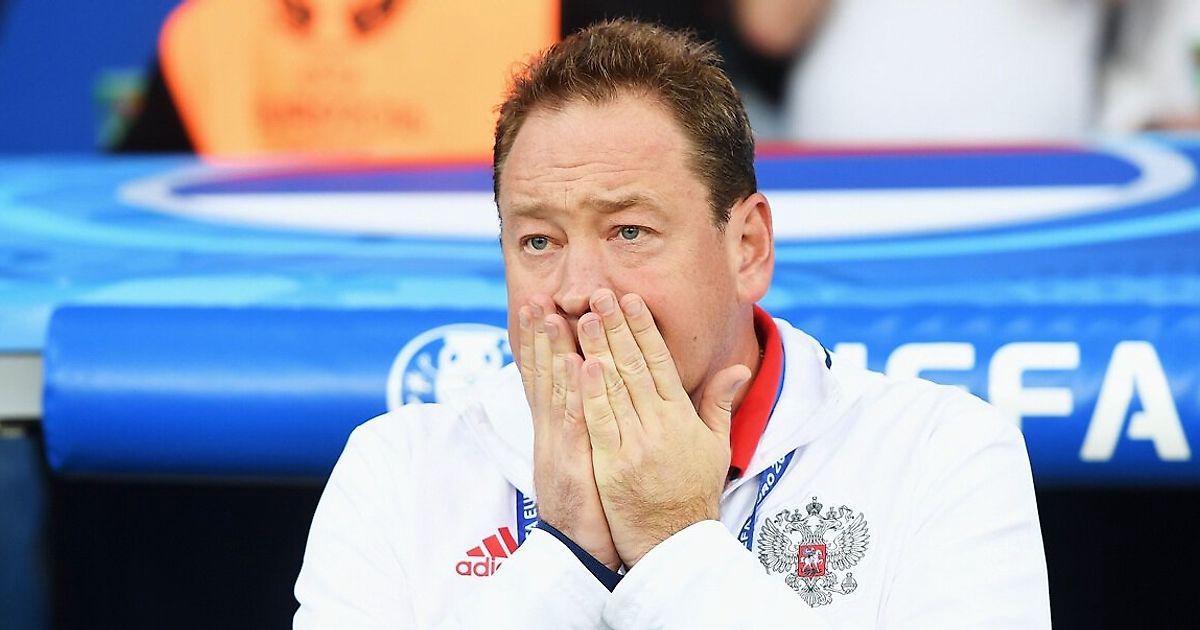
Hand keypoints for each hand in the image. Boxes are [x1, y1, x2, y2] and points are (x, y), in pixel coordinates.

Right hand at [517, 296, 620, 570]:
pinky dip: (576, 394)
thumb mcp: (586, 460)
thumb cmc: (590, 507)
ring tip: (551, 315)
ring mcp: (559, 448)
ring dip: (551, 352)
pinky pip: (575, 423)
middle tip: (535, 296)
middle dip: (537, 335)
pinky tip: (579, 366)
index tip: (541, 306)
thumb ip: (588, 425)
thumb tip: (592, 394)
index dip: (542, 342)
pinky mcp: (572, 465)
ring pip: (554, 391)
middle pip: (542, 376)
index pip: (547, 378)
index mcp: (558, 430)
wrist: (580, 552)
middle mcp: (552, 434)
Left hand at [576, 289, 750, 566]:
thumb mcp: (716, 446)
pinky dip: (591, 393)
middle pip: (634, 367)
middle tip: (600, 294)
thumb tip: (737, 367)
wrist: (676, 541)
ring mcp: (636, 444)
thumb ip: (719, 403)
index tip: (630, 300)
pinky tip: (581, 365)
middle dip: (617, 327)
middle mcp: (660, 425)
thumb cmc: (693, 493)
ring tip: (584, 317)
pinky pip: (600, 422)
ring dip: (598, 349)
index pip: (660, 363)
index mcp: (682, 417)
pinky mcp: (613, 465)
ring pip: (615, 388)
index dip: (644, 329)